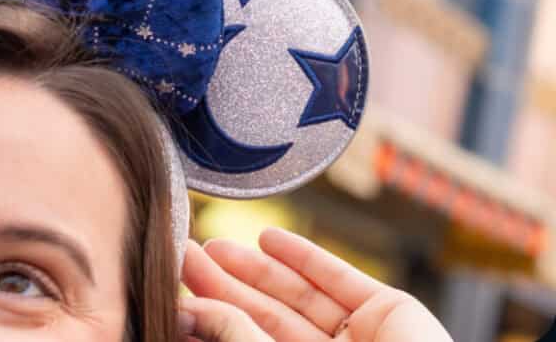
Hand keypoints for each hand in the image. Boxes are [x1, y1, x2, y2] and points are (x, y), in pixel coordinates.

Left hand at [180, 227, 452, 341]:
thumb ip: (238, 337)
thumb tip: (188, 311)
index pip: (245, 341)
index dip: (212, 311)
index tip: (177, 283)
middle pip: (267, 318)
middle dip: (227, 285)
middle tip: (187, 253)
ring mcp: (361, 339)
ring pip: (300, 296)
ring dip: (259, 268)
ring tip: (217, 245)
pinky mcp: (391, 312)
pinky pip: (341, 280)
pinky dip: (306, 257)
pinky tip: (270, 238)